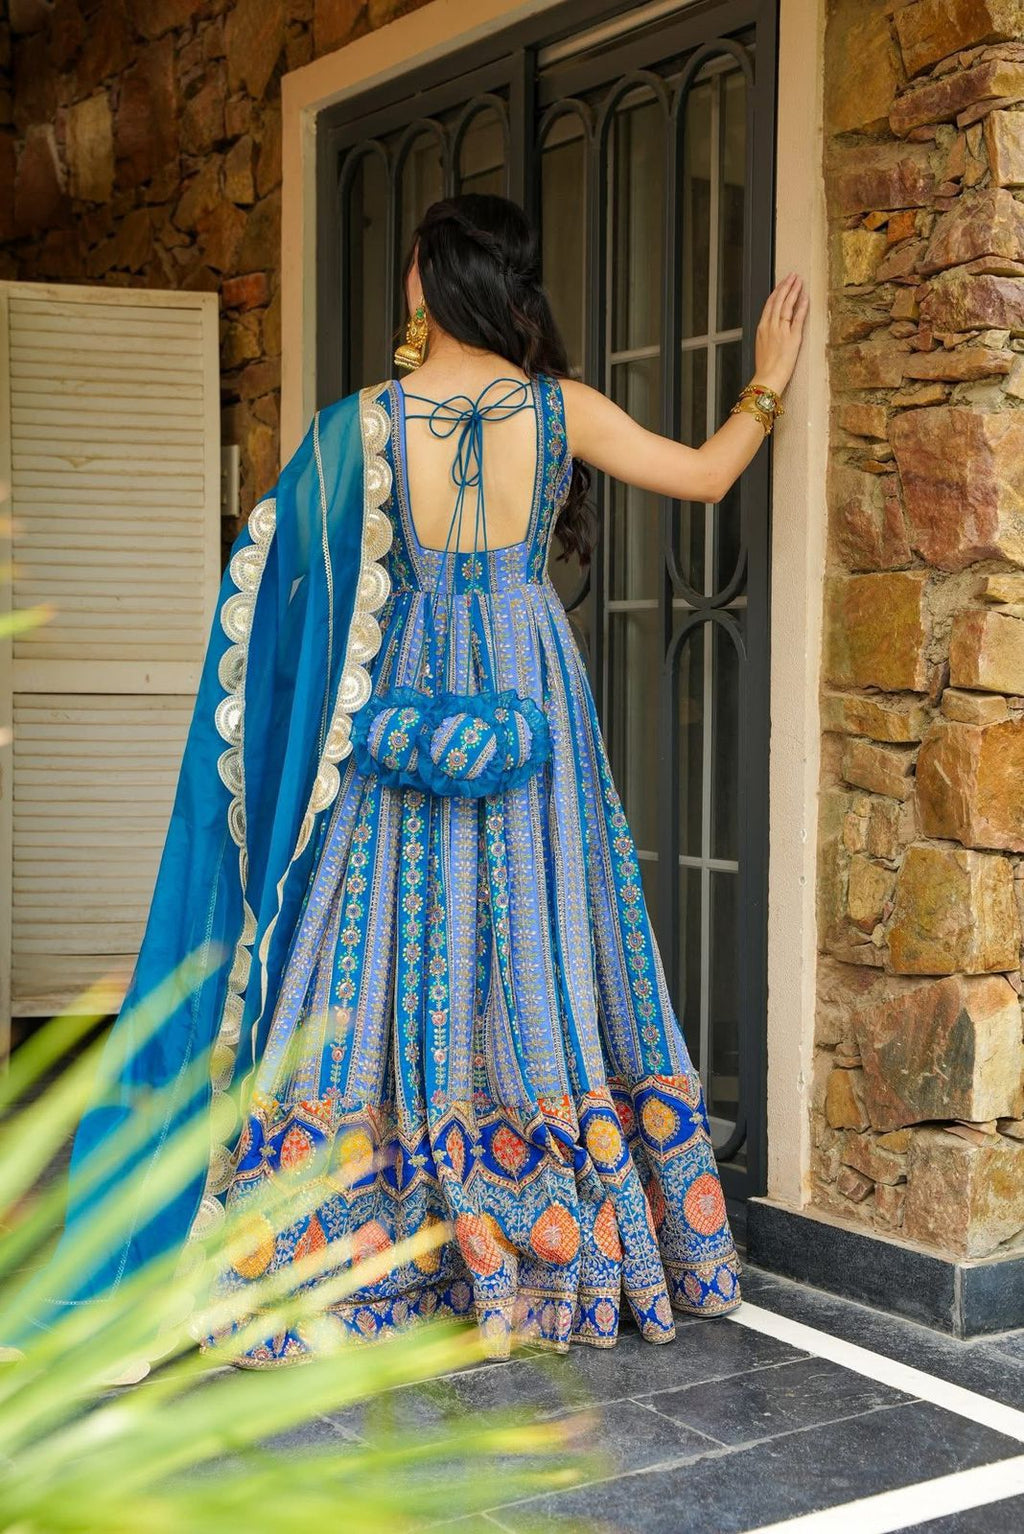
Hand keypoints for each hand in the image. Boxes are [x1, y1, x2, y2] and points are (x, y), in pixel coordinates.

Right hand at [752, 272, 807, 393]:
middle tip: (793, 276)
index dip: (777, 292)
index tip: (783, 283)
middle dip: (786, 286)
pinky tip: (805, 296)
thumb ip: (767, 335)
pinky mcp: (792, 337)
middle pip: (778, 301)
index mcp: (762, 328)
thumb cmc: (765, 368)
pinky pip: (798, 318)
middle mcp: (770, 326)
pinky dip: (801, 306)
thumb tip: (772, 329)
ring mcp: (781, 330)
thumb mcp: (761, 347)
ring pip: (787, 305)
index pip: (769, 304)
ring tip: (799, 281)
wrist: (768, 378)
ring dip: (793, 291)